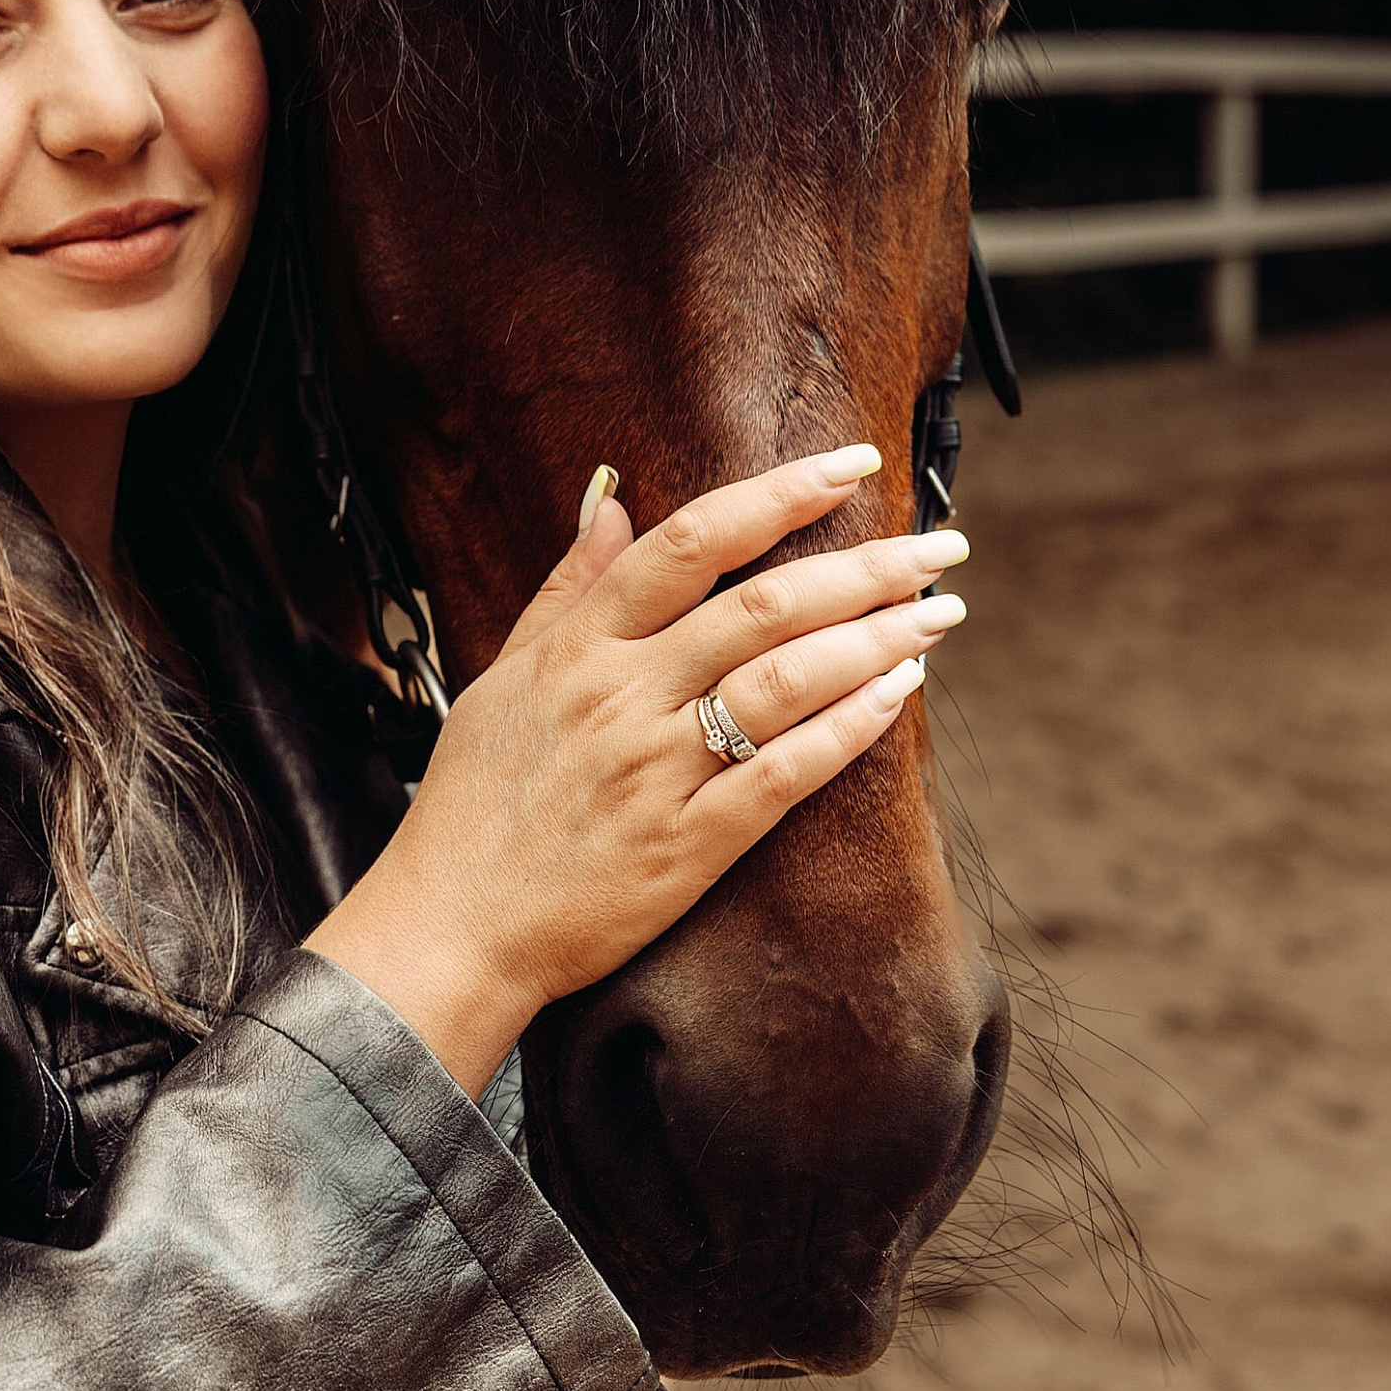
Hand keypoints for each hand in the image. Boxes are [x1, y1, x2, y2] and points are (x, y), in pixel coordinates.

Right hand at [312, 447, 966, 1098]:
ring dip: (875, 640)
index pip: (691, 542)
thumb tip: (611, 498)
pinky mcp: (688, 845)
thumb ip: (568, 585)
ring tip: (939, 612)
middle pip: (762, 607)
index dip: (778, 494)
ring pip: (786, 683)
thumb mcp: (504, 675)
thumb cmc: (473, 801)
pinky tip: (899, 692)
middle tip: (937, 547)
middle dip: (865, 568)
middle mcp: (620, 697)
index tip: (849, 466)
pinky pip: (785, 774)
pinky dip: (849, 728)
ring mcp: (656, 771)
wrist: (452, 925)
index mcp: (576, 647)